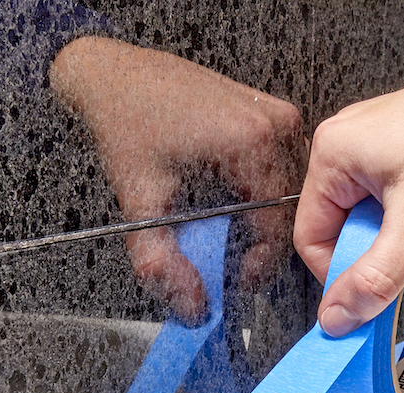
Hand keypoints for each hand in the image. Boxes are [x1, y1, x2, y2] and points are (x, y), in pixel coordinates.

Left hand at [50, 38, 306, 323]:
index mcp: (252, 144)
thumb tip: (193, 307)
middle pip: (290, 208)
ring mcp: (275, 112)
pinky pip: (284, 163)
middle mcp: (273, 124)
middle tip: (233, 262)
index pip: (279, 227)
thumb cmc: (125, 124)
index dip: (261, 265)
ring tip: (232, 232)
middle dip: (264, 243)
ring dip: (267, 216)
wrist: (113, 75)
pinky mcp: (268, 108)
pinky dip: (265, 188)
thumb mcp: (139, 201)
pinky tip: (235, 198)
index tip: (240, 281)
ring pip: (291, 187)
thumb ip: (162, 262)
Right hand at [297, 46, 403, 335]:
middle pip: (345, 232)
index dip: (346, 274)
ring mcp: (373, 146)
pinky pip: (393, 205)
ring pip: (373, 222)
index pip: (312, 239)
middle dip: (387, 255)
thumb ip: (375, 278)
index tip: (380, 287)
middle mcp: (346, 145)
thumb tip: (338, 316)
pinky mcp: (400, 151)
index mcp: (333, 154)